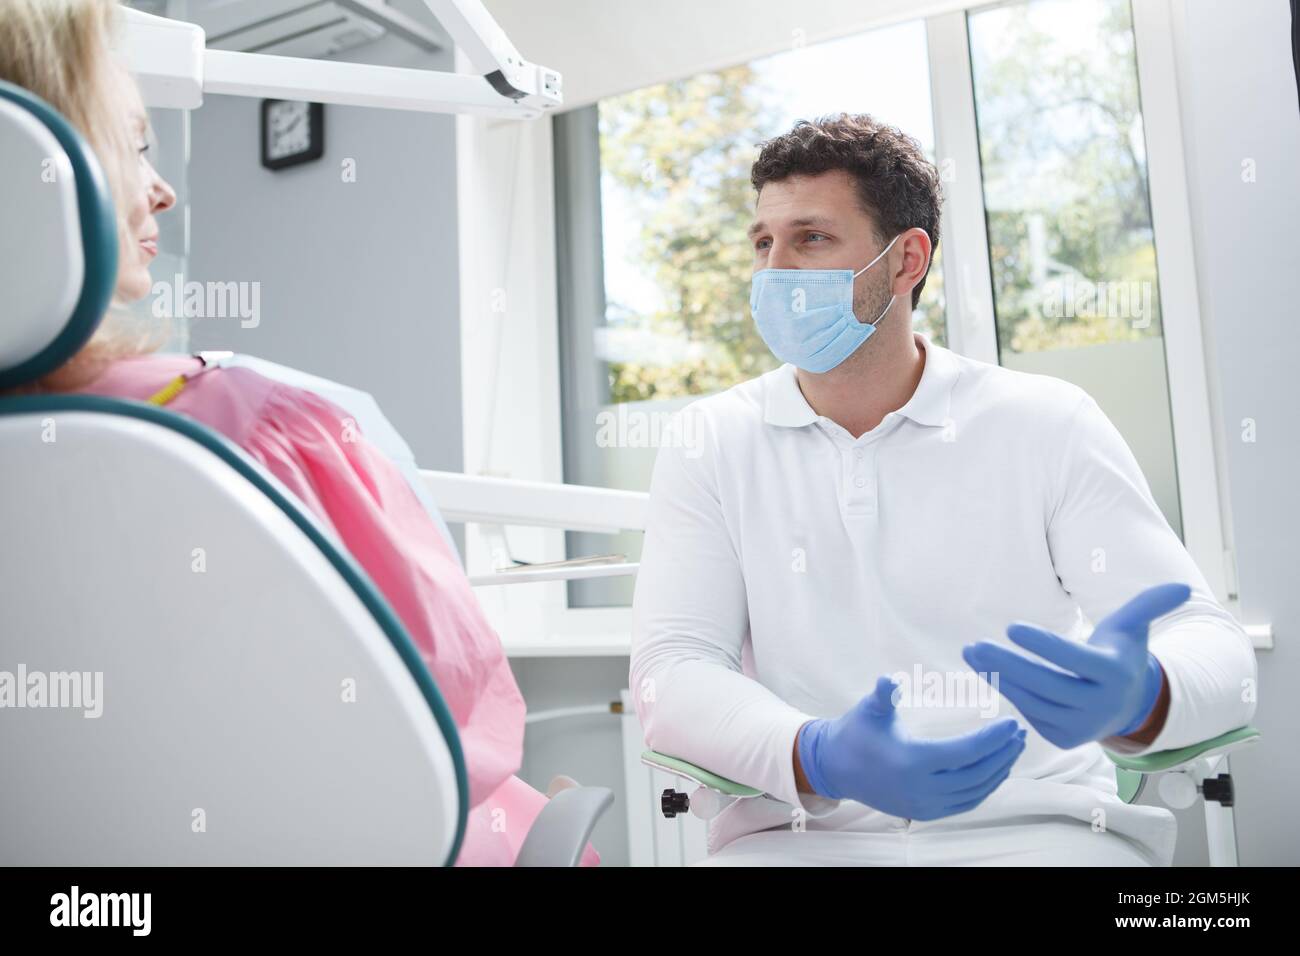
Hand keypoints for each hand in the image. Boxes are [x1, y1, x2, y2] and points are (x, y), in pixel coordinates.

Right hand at [797, 676, 1025, 819]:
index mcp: (911, 762)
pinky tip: (997, 769)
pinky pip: (966, 803)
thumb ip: (885, 694)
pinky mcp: (926, 813)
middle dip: (1003, 754)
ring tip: (1015, 748)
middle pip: (976, 774)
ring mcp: (925, 805)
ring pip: (975, 792)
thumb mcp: (869, 709)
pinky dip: (986, 787)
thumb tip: (891, 679)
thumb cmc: (856, 732)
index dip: (992, 739)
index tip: (1011, 722)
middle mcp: (921, 789)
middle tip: (1020, 733)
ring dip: (999, 771)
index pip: (964, 753)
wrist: (837, 767)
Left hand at [961, 583, 1189, 749]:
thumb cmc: (1121, 654)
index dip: (1043, 644)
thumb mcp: (1133, 627)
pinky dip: (1009, 692)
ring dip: (999, 677)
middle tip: (975, 646)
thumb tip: (1182, 587)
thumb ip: (1150, 604)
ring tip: (973, 653)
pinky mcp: (1063, 738)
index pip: (1073, 659)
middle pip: (1047, 684)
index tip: (1010, 626)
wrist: (1126, 703)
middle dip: (1007, 665)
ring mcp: (1081, 727)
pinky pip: (1030, 714)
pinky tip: (990, 672)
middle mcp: (1100, 705)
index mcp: (1114, 674)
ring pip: (1033, 701)